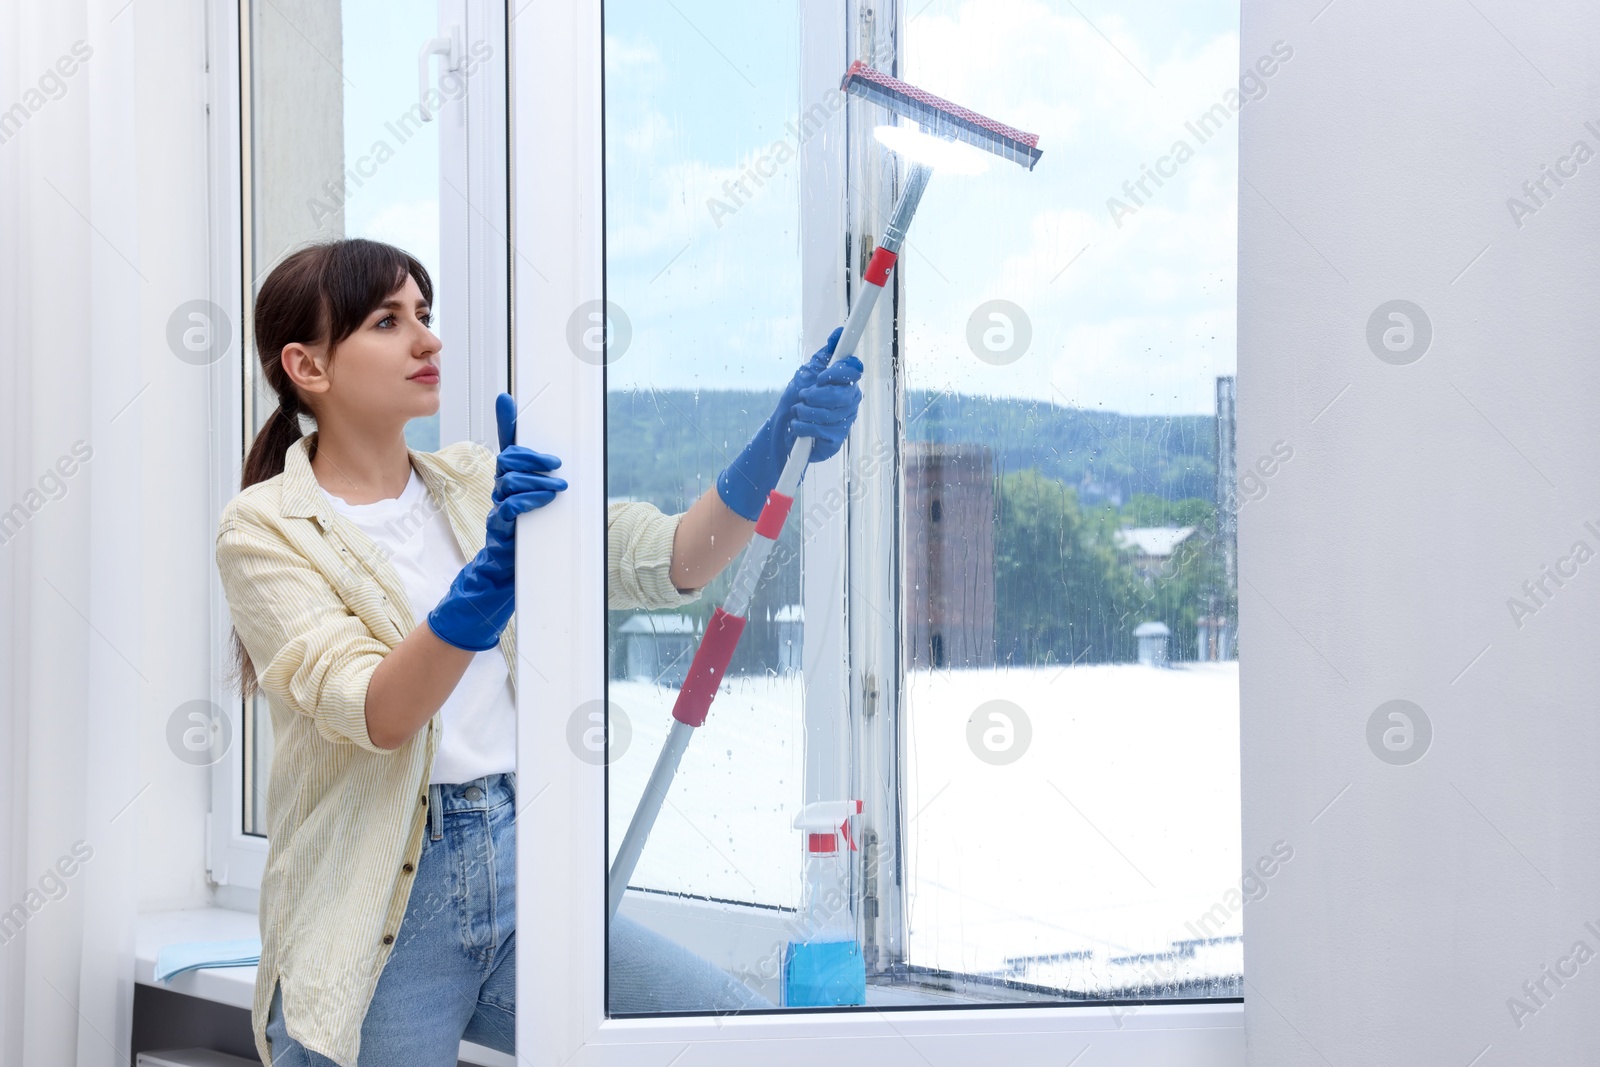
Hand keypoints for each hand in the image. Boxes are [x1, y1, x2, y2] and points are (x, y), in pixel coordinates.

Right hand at [426, 394, 567, 650]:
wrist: (500, 588)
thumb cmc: (524, 551)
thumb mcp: (541, 518)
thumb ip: (547, 495)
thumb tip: (564, 479)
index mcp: (510, 487)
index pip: (508, 448)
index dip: (506, 422)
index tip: (507, 398)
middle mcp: (501, 494)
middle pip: (509, 461)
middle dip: (532, 457)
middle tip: (555, 464)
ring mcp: (498, 512)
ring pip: (509, 481)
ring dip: (535, 480)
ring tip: (557, 487)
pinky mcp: (500, 532)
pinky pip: (508, 509)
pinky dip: (525, 502)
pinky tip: (541, 503)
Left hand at [715, 327, 863, 520]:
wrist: (781, 427)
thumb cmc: (797, 398)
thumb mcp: (809, 371)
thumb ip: (826, 354)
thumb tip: (839, 332)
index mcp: (847, 384)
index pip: (853, 371)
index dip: (835, 374)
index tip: (820, 377)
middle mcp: (850, 403)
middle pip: (840, 395)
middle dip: (815, 395)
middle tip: (803, 396)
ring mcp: (844, 423)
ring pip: (828, 414)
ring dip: (804, 412)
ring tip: (798, 412)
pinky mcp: (835, 442)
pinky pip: (820, 431)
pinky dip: (802, 427)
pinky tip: (798, 426)